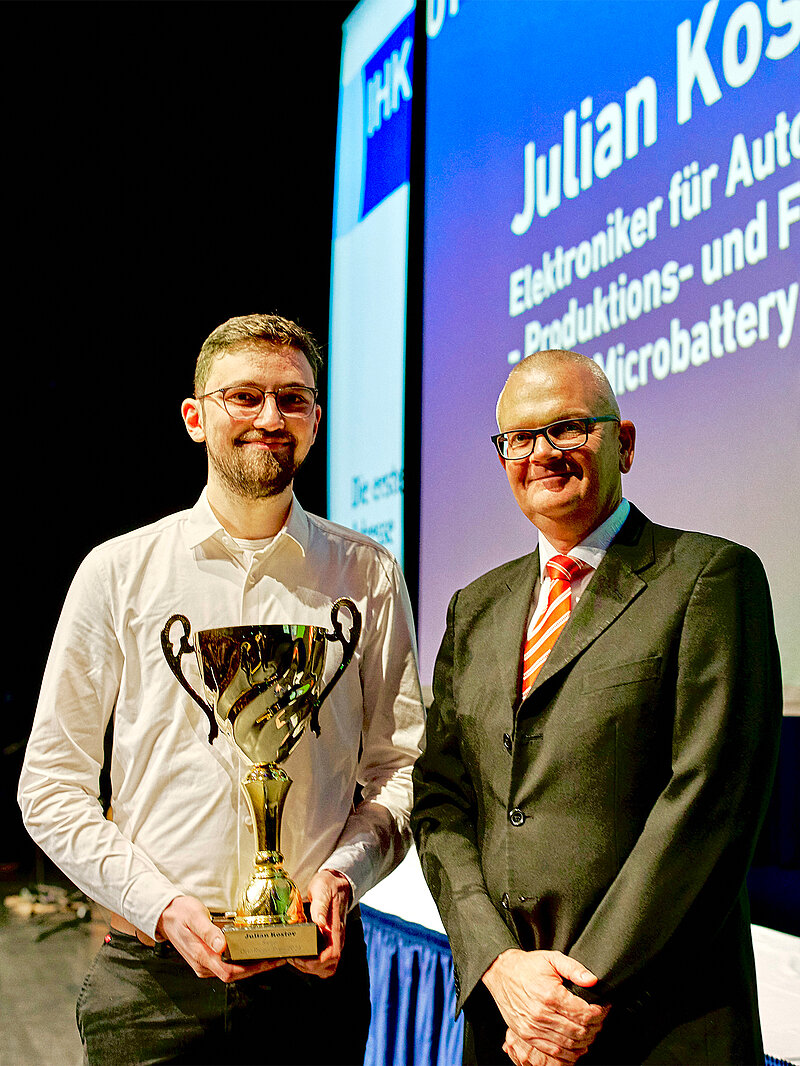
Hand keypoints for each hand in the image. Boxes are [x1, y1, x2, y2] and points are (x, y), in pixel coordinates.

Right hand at [156, 895, 286, 981]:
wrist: (164, 915)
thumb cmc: (180, 914)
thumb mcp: (194, 917)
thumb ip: (208, 932)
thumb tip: (221, 946)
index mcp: (201, 957)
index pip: (230, 972)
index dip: (253, 970)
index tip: (270, 961)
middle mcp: (203, 965)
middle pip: (234, 975)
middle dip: (257, 968)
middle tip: (277, 958)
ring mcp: (204, 964)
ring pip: (231, 972)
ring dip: (251, 966)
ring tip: (269, 955)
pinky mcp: (205, 959)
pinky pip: (226, 966)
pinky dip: (242, 962)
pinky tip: (252, 952)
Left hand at [288, 869, 351, 977]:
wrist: (337, 882)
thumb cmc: (329, 886)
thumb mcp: (322, 890)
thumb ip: (320, 906)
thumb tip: (319, 923)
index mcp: (336, 928)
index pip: (332, 956)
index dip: (316, 963)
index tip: (300, 957)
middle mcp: (336, 938)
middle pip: (329, 967)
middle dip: (309, 967)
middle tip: (293, 957)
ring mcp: (332, 940)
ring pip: (326, 967)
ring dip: (310, 968)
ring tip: (295, 958)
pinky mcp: (328, 940)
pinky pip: (323, 960)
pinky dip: (311, 963)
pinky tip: (300, 954)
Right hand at [482, 949, 608, 1062]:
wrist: (500, 973)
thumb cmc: (527, 966)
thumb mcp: (551, 958)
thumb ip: (574, 968)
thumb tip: (592, 980)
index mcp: (549, 995)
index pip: (583, 1013)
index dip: (598, 1013)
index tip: (603, 1008)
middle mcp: (541, 1014)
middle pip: (578, 1031)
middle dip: (594, 1027)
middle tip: (599, 1020)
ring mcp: (533, 1028)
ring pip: (568, 1044)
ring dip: (584, 1041)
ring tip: (590, 1031)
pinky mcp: (527, 1036)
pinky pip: (553, 1052)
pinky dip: (569, 1053)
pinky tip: (576, 1045)